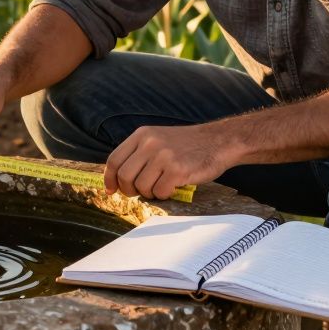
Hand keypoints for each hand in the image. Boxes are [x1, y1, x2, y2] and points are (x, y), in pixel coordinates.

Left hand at [104, 124, 231, 198]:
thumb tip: (118, 179)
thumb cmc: (187, 146)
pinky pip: (159, 192)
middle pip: (124, 176)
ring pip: (141, 187)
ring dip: (150, 193)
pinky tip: (173, 187)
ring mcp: (163, 156)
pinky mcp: (177, 170)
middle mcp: (150, 143)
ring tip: (162, 185)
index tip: (111, 190)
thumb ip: (139, 154)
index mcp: (142, 134)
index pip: (114, 159)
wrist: (219, 141)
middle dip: (129, 190)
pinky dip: (164, 195)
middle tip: (141, 192)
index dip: (110, 178)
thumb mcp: (158, 139)